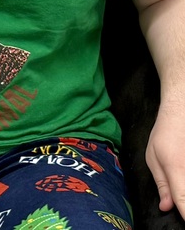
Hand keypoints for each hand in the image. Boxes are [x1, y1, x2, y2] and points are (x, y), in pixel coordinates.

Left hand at [146, 98, 184, 217]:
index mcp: (177, 170)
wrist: (181, 115)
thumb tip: (166, 207)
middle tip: (177, 195)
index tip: (183, 220)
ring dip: (184, 190)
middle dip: (184, 203)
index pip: (184, 202)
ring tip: (177, 176)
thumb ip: (162, 184)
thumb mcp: (153, 158)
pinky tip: (181, 177)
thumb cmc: (164, 135)